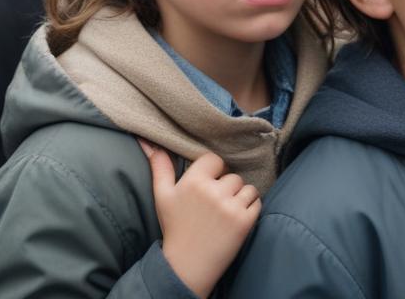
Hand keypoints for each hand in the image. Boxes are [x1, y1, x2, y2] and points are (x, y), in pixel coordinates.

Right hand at [141, 140, 260, 297]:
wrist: (187, 264)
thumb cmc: (175, 227)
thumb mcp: (162, 195)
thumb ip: (159, 166)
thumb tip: (148, 140)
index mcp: (194, 181)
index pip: (215, 159)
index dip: (213, 172)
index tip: (207, 186)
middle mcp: (214, 192)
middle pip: (232, 175)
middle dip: (226, 187)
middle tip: (214, 205)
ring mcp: (231, 207)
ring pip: (247, 187)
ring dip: (240, 197)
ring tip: (225, 212)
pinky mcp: (245, 221)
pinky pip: (256, 202)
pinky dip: (250, 208)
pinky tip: (235, 219)